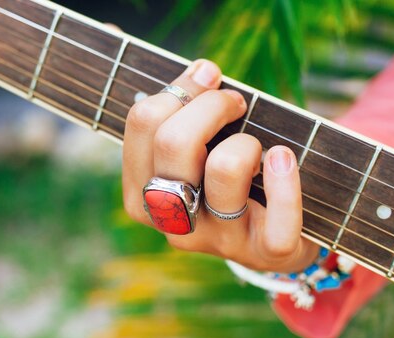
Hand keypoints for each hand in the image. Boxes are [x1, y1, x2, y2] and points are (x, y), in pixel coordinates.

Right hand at [122, 59, 318, 271]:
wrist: (269, 237)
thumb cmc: (223, 178)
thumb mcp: (187, 148)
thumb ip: (161, 106)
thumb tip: (107, 27)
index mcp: (141, 194)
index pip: (142, 123)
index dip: (181, 87)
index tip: (209, 76)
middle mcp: (171, 221)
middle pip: (175, 142)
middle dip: (212, 105)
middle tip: (236, 103)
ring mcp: (218, 240)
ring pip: (224, 169)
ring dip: (247, 141)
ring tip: (258, 146)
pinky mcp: (265, 253)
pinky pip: (278, 215)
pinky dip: (287, 178)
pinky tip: (283, 159)